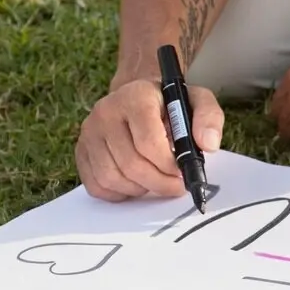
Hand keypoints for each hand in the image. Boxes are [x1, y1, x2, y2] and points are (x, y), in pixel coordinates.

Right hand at [76, 77, 223, 200]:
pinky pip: (97, 186)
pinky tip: (135, 182)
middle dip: (159, 183)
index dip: (168, 165)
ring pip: (113, 178)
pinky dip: (119, 192)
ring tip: (155, 180)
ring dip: (139, 188)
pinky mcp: (81, 150)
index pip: (149, 142)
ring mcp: (89, 132)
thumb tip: (208, 144)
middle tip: (175, 186)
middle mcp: (106, 112)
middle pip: (131, 164)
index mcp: (135, 97)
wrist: (137, 99)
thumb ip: (208, 118)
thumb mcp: (197, 101)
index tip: (182, 172)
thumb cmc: (169, 105)